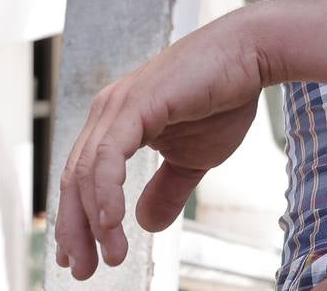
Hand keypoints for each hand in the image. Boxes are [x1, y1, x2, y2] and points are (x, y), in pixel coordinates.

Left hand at [54, 9, 269, 279]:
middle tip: (84, 270)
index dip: (76, 219)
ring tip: (108, 257)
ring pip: (87, 172)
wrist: (251, 56)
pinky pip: (108, 156)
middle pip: (75, 178)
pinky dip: (105, 192)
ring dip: (93, 220)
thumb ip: (166, 189)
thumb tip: (145, 225)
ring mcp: (118, 106)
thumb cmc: (224, 98)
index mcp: (116, 122)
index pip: (83, 177)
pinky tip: (111, 222)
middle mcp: (108, 112)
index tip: (78, 258)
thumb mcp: (191, 158)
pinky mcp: (135, 104)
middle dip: (76, 229)